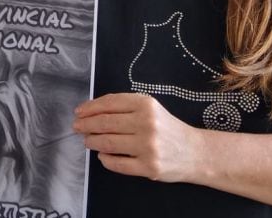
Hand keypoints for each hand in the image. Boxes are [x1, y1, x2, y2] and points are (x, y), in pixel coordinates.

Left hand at [73, 93, 198, 182]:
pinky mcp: (148, 167)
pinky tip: (102, 156)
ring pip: (108, 143)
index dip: (90, 107)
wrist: (195, 152)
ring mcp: (147, 147)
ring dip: (92, 141)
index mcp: (146, 105)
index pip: (109, 103)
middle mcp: (147, 124)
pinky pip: (117, 164)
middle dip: (86, 125)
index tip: (79, 111)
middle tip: (76, 127)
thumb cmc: (167, 128)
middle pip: (105, 123)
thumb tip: (92, 111)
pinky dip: (105, 159)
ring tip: (87, 140)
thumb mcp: (151, 109)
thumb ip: (125, 107)